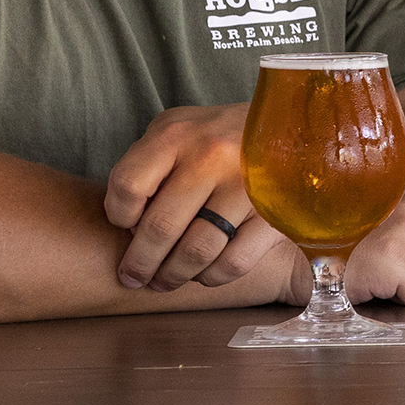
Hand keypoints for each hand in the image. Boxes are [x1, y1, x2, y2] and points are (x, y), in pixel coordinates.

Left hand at [102, 104, 287, 292]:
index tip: (125, 226)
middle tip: (133, 277)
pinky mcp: (273, 212)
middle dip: (140, 263)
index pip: (128, 187)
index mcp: (177, 134)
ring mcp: (245, 185)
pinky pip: (233, 262)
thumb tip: (130, 227)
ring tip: (165, 281)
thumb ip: (147, 166)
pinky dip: (212, 277)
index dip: (118, 216)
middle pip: (160, 227)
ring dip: (173, 276)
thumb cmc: (215, 135)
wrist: (285, 123)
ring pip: (196, 251)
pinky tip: (205, 273)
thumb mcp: (175, 129)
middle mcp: (211, 156)